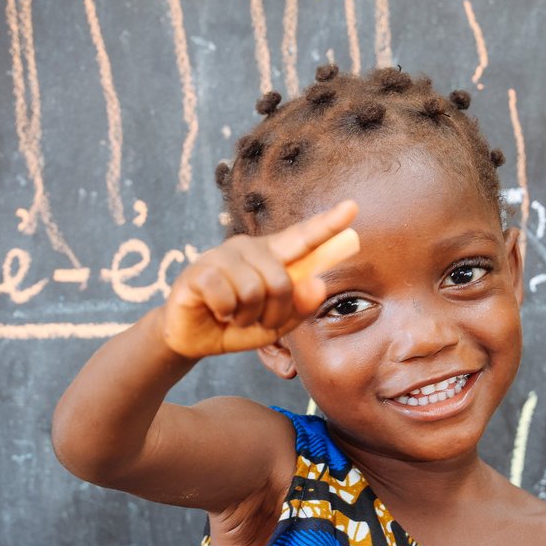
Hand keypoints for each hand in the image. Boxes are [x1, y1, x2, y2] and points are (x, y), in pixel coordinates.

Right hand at [159, 200, 359, 357]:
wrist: (193, 339)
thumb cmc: (236, 325)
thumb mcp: (275, 324)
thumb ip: (299, 308)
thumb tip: (317, 285)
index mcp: (272, 256)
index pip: (304, 237)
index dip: (328, 224)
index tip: (352, 207)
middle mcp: (248, 247)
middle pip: (282, 281)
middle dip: (275, 314)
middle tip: (257, 321)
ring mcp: (222, 255)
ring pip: (253, 290)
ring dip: (247, 316)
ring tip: (234, 316)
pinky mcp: (200, 269)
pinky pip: (226, 296)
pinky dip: (226, 314)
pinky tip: (216, 311)